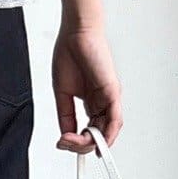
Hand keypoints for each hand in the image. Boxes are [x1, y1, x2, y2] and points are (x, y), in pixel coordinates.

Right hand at [53, 23, 121, 151]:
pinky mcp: (113, 92)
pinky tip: (98, 142)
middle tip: (65, 143)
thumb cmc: (70, 54)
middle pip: (98, 134)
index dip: (78, 143)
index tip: (64, 145)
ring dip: (92, 143)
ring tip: (74, 143)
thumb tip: (66, 135)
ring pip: (107, 131)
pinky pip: (115, 119)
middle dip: (81, 145)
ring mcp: (108, 98)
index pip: (89, 130)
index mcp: (91, 102)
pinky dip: (108, 134)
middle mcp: (102, 102)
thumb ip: (66, 115)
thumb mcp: (62, 93)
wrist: (76, 33)